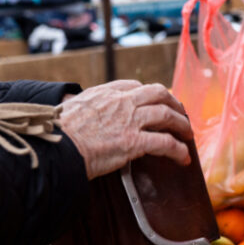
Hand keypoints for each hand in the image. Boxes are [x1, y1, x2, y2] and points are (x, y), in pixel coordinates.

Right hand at [58, 81, 192, 179]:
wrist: (55, 148)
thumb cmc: (57, 133)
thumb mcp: (70, 109)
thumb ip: (84, 108)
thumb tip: (82, 112)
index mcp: (104, 92)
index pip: (134, 86)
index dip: (150, 94)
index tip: (156, 102)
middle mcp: (121, 102)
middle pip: (158, 94)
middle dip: (174, 104)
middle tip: (181, 115)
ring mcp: (130, 120)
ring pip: (167, 115)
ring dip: (182, 125)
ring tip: (188, 136)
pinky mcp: (134, 141)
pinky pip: (166, 143)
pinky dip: (179, 150)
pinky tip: (183, 158)